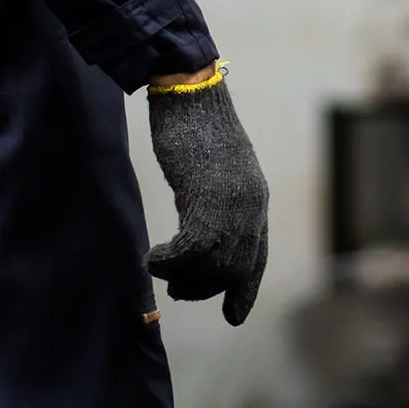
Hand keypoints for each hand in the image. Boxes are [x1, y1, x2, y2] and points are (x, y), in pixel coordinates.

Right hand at [145, 73, 268, 325]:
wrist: (192, 91)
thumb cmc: (196, 124)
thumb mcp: (215, 169)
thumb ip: (218, 199)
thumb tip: (205, 231)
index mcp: (255, 199)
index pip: (257, 257)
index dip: (245, 289)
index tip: (234, 316)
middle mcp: (250, 207)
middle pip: (234, 269)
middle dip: (205, 289)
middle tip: (177, 291)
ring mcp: (232, 204)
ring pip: (214, 266)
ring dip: (184, 279)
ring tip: (160, 270)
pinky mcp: (206, 199)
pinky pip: (190, 251)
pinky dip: (168, 262)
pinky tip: (151, 258)